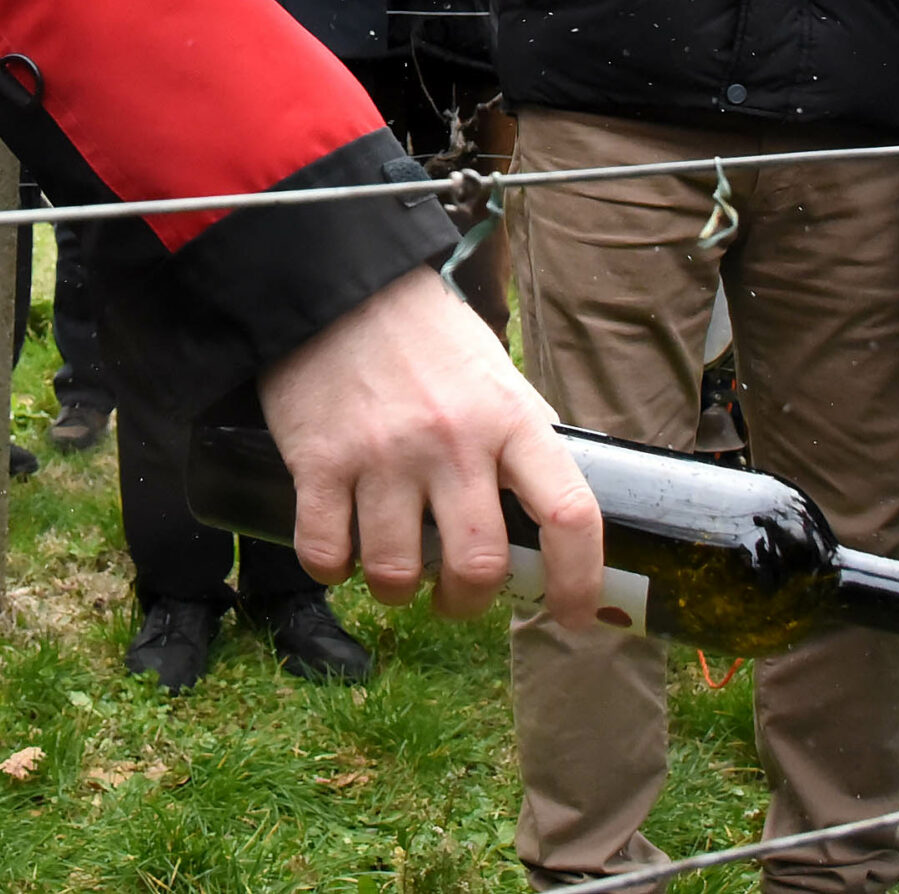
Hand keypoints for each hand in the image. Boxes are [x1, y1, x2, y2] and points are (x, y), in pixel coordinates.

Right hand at [258, 264, 603, 625]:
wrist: (338, 282)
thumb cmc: (425, 335)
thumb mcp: (496, 374)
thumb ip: (522, 439)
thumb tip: (556, 510)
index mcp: (511, 417)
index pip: (569, 513)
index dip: (579, 581)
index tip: (573, 617)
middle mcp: (453, 441)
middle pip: (479, 566)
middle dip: (468, 603)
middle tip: (456, 596)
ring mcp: (384, 455)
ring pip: (397, 575)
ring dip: (397, 589)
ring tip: (394, 568)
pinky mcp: (319, 462)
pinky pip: (325, 555)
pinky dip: (332, 568)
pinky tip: (340, 548)